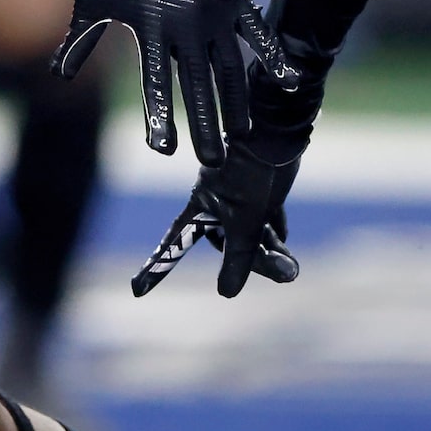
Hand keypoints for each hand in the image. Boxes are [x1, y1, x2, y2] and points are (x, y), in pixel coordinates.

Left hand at [52, 0, 287, 165]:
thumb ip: (81, 35)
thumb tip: (58, 72)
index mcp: (150, 26)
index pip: (157, 83)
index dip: (160, 117)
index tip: (162, 149)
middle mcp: (185, 24)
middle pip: (199, 86)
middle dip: (205, 126)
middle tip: (211, 163)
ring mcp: (213, 10)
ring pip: (230, 67)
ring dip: (236, 104)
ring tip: (240, 136)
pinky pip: (258, 31)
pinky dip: (273, 56)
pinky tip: (287, 82)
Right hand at [132, 51, 325, 298]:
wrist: (278, 136)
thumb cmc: (251, 173)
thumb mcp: (246, 221)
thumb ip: (239, 257)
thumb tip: (226, 294)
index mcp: (200, 208)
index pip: (174, 244)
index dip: (157, 267)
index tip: (137, 291)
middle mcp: (216, 206)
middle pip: (229, 246)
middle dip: (255, 262)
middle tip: (286, 270)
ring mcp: (239, 200)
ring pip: (251, 238)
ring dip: (272, 253)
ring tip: (292, 265)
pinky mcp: (260, 193)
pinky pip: (265, 223)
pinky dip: (275, 235)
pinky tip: (283, 241)